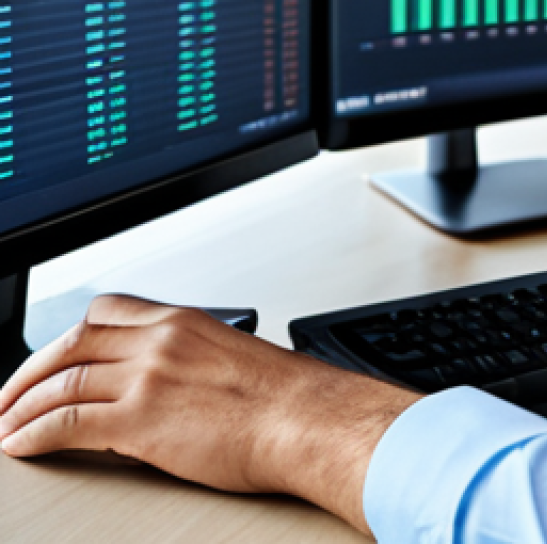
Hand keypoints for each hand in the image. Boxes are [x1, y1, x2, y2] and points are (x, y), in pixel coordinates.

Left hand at [0, 295, 420, 533]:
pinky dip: (33, 434)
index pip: (107, 311)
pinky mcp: (140, 418)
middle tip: (10, 395)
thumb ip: (190, 361)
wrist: (306, 419)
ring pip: (61, 380)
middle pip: (73, 341)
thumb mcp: (234, 359)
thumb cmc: (285, 397)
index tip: (53, 358)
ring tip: (6, 427)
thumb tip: (164, 387)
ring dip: (22, 406)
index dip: (69, 336)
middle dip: (31, 370)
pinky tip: (21, 445)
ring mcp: (147, 375)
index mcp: (184, 321)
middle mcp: (160, 339)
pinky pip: (65, 422)